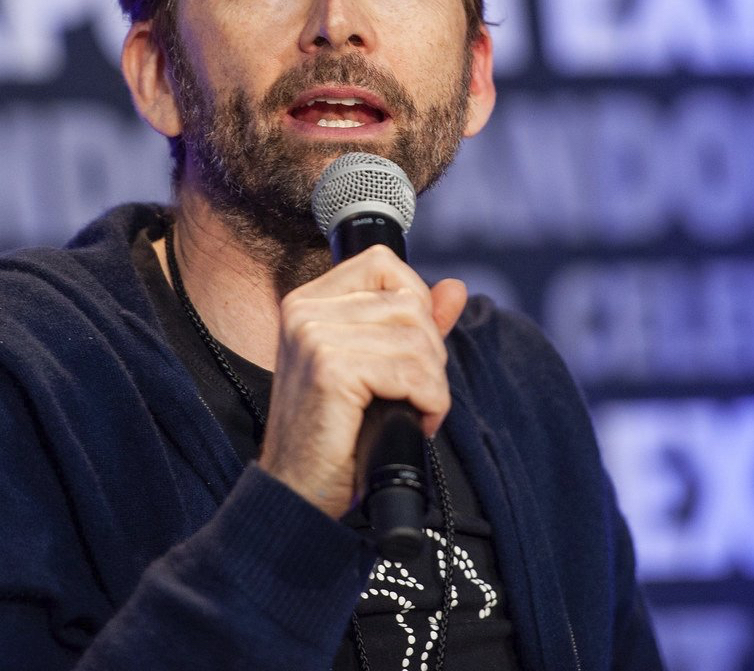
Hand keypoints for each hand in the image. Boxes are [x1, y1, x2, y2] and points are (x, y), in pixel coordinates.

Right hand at [257, 245, 466, 519]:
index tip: (408, 350)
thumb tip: (455, 288)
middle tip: (411, 393)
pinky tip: (411, 423)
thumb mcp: (374, 367)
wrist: (297, 491)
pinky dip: (428, 402)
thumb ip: (414, 323)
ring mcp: (314, 336)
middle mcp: (305, 310)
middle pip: (408, 303)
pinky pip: (412, 373)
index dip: (413, 302)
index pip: (382, 264)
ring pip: (416, 339)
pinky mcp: (331, 369)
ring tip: (409, 409)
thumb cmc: (334, 433)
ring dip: (430, 384)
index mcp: (308, 301)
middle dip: (428, 353)